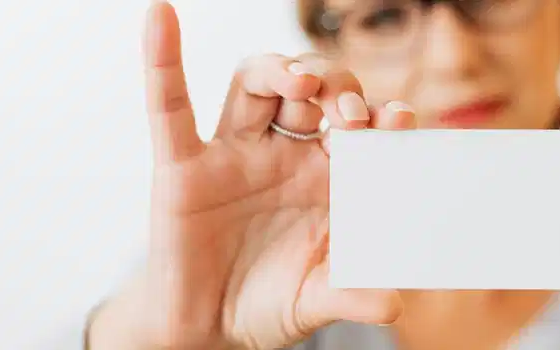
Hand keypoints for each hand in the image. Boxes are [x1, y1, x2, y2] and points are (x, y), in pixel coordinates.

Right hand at [88, 2, 415, 349]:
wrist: (206, 327)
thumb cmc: (268, 304)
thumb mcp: (315, 300)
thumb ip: (352, 295)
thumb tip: (394, 304)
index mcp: (327, 178)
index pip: (362, 128)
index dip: (381, 116)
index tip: (398, 121)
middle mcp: (286, 155)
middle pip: (316, 92)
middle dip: (338, 91)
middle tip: (349, 119)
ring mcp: (235, 154)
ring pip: (258, 83)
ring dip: (281, 69)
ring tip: (304, 84)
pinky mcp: (184, 166)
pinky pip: (170, 108)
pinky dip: (162, 63)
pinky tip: (161, 18)